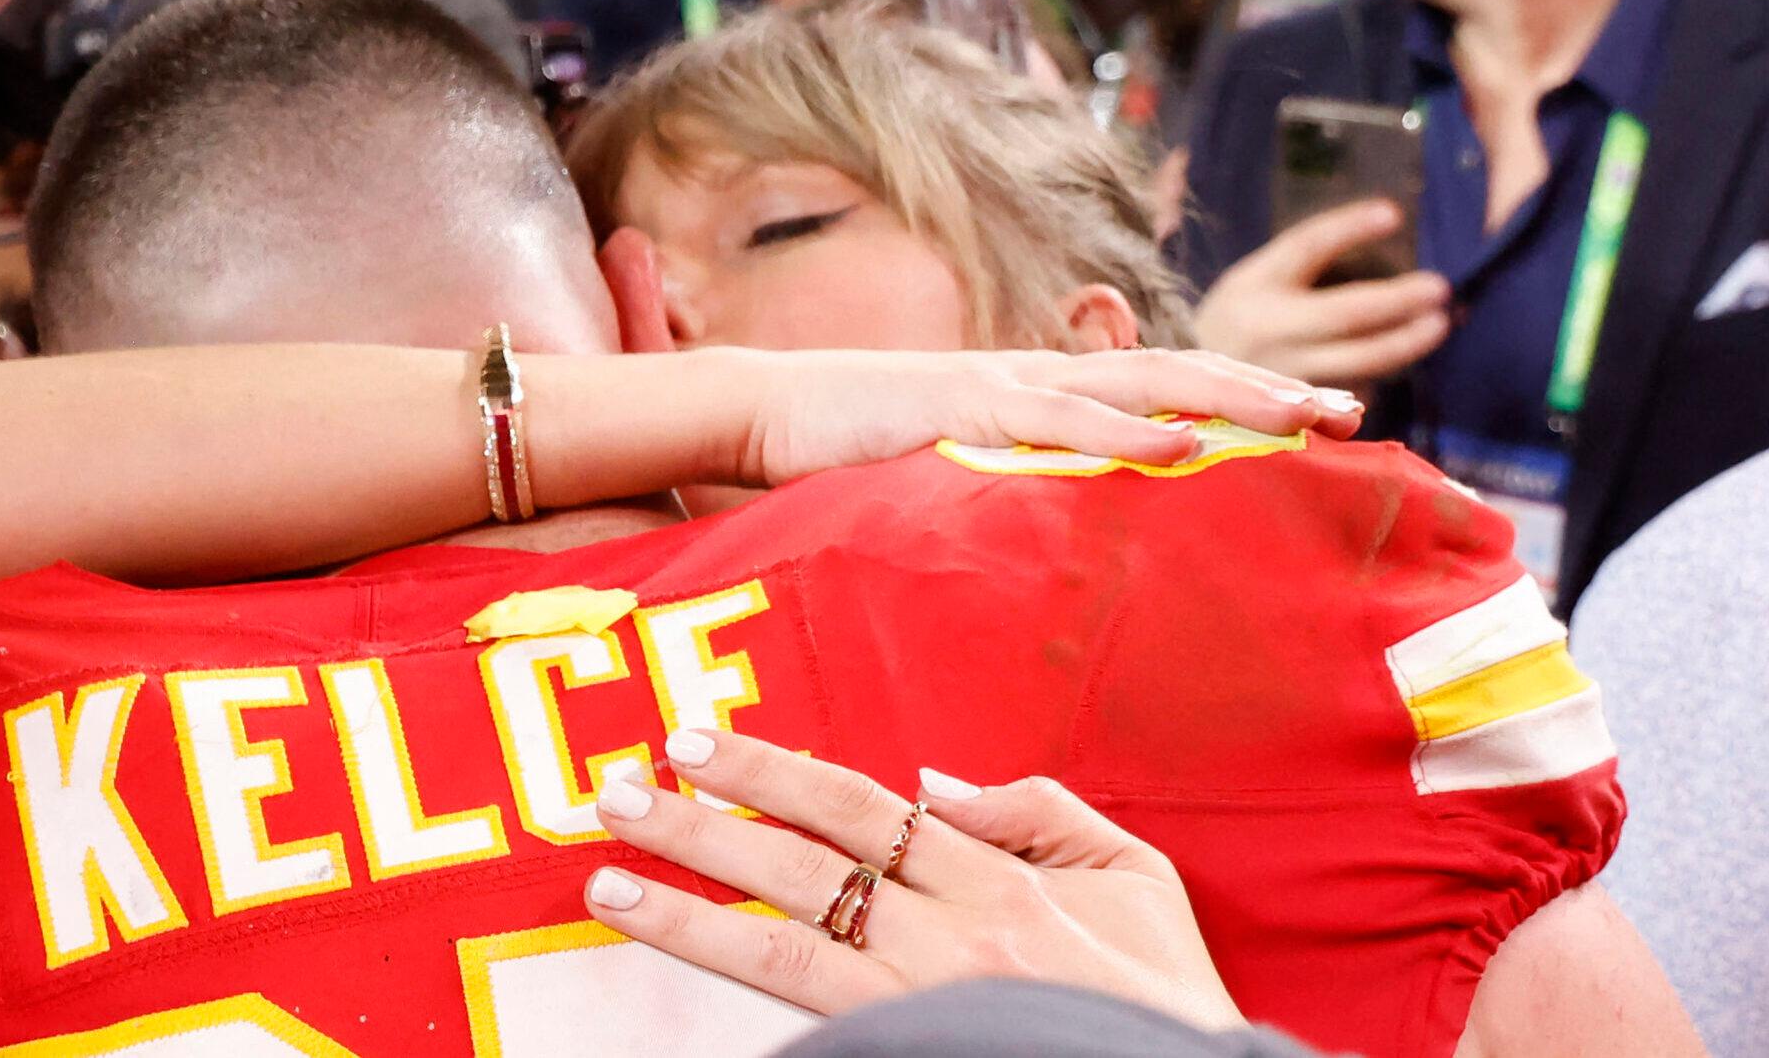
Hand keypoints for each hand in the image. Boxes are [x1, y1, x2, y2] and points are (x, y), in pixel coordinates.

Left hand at [582, 730, 1244, 1033]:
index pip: (856, 806)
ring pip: (782, 952)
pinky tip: (687, 982)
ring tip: (605, 887)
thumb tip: (932, 784)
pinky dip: (752, 1009)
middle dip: (699, 826)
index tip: (693, 742)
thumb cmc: (1163, 999)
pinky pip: (818, 1027)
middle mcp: (949, 938)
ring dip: (686, 915)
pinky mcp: (907, 1055)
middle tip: (613, 794)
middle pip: (799, 866)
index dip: (768, 771)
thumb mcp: (1134, 877)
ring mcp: (922, 1008)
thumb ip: (1038, 812)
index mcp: (998, 880)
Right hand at [737, 346, 1363, 485]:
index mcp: (1039, 395)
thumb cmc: (848, 453)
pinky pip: (1063, 419)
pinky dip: (1129, 429)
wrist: (764, 412)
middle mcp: (1037, 378)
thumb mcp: (947, 476)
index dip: (1237, 398)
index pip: (1157, 387)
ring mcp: (1004, 385)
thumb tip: (1060, 543)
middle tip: (1352, 411)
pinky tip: (1187, 443)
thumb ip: (1006, 492)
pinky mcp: (964, 406)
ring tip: (1304, 415)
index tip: (1314, 420)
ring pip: (1141, 381)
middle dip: (1265, 388)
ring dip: (1229, 396)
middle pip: (1176, 372)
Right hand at [1195, 200, 1451, 388]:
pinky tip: (1400, 357)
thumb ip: (1309, 261)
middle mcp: (1266, 331)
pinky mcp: (1290, 413)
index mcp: (1252, 287)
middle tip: (1438, 288)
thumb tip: (1389, 225)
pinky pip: (1347, 393)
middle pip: (1343, 314)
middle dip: (1396, 300)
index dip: (1348, 228)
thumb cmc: (1236, 322)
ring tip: (1438, 324)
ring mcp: (1279, 375)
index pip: (1304, 247)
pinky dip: (1378, 375)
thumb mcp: (1256, 280)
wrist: (1177, 387)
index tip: (1394, 214)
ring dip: (1401, 344)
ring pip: (1355, 362)